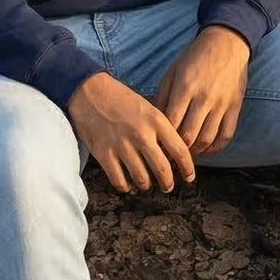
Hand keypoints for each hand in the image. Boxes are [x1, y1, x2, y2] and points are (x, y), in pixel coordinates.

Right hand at [67, 71, 194, 193]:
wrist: (90, 91)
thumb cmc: (121, 98)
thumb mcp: (148, 106)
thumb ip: (161, 127)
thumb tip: (175, 150)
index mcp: (157, 121)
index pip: (180, 150)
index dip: (188, 168)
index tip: (190, 177)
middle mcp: (142, 136)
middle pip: (163, 170)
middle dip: (168, 183)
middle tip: (168, 187)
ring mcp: (123, 147)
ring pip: (142, 179)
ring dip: (147, 186)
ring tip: (148, 185)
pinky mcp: (104, 155)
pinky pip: (120, 181)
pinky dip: (126, 187)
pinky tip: (129, 186)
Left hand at [155, 25, 251, 153]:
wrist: (227, 43)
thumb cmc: (194, 57)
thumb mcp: (172, 72)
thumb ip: (162, 98)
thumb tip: (152, 124)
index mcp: (185, 88)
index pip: (172, 124)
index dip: (163, 141)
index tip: (156, 150)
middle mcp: (204, 98)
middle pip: (189, 136)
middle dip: (176, 151)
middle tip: (169, 159)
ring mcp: (222, 104)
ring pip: (207, 140)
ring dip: (195, 152)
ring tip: (185, 155)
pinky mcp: (235, 107)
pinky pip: (226, 135)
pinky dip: (215, 148)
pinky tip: (205, 149)